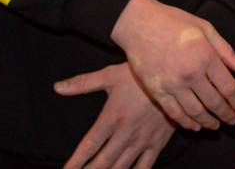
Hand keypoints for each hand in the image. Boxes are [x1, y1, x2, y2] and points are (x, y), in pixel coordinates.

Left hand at [55, 63, 175, 168]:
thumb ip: (83, 83)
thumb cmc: (141, 74)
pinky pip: (145, 166)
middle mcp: (125, 133)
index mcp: (112, 118)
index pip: (88, 146)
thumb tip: (57, 87)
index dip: (75, 162)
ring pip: (121, 167)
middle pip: (102, 163)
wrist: (176, 77)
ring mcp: (142, 140)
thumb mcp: (111, 75)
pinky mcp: (157, 143)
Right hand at [109, 0, 234, 129]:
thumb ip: (225, 51)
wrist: (139, 24)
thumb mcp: (206, 29)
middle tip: (232, 120)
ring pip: (195, 112)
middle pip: (214, 102)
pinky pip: (174, 113)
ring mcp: (172, 84)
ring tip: (216, 125)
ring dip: (208, 122)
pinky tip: (195, 126)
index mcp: (206, 57)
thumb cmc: (174, 22)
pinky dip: (186, 122)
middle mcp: (190, 74)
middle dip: (226, 114)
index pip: (227, 87)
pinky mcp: (156, 91)